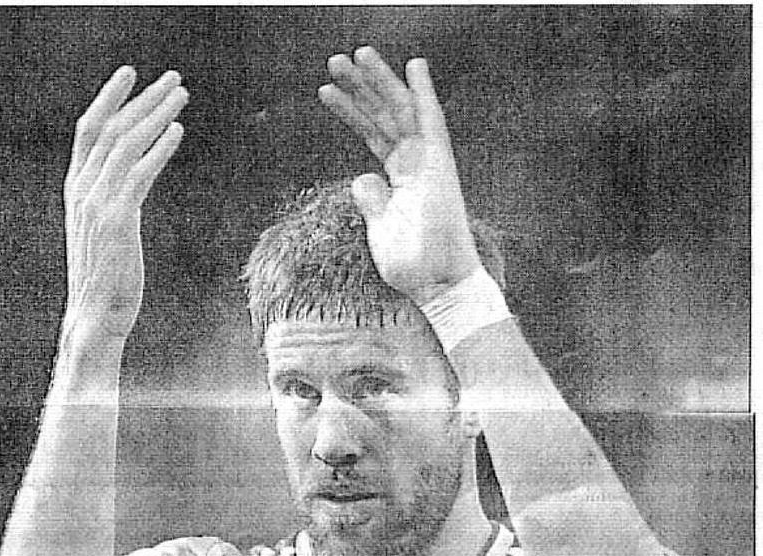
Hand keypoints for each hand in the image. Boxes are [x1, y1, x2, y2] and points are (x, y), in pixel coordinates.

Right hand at [63, 66, 187, 340]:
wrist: (94, 319)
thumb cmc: (104, 282)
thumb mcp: (104, 234)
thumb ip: (112, 204)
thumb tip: (130, 187)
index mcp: (76, 190)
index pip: (88, 130)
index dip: (109, 98)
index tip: (130, 74)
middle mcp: (82, 191)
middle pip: (112, 128)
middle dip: (143, 98)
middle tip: (172, 77)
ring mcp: (97, 205)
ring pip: (126, 144)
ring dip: (156, 114)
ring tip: (182, 95)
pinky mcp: (117, 221)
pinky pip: (139, 174)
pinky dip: (158, 148)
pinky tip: (178, 132)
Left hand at [318, 49, 479, 304]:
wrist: (439, 286)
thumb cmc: (413, 267)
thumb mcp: (380, 230)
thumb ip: (373, 202)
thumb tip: (361, 178)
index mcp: (401, 178)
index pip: (373, 134)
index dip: (351, 111)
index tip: (326, 90)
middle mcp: (416, 164)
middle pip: (384, 115)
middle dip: (359, 87)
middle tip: (334, 60)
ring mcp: (429, 163)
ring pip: (400, 111)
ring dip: (378, 82)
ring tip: (353, 56)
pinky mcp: (441, 167)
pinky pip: (432, 122)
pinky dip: (423, 94)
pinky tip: (413, 65)